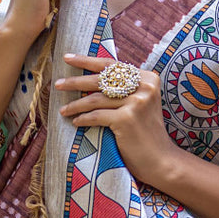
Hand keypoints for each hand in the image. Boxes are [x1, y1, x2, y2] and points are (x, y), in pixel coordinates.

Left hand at [54, 54, 184, 189]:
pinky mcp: (127, 119)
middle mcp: (144, 87)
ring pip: (95, 99)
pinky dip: (83, 119)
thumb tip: (90, 74)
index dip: (87, 61)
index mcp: (147, 78)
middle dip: (76, 82)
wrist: (161, 159)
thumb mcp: (140, 103)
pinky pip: (96, 116)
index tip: (68, 58)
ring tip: (62, 110)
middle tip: (57, 84)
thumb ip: (124, 88)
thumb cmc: (145, 132)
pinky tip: (75, 122)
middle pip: (101, 79)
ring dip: (75, 105)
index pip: (112, 65)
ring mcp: (136, 102)